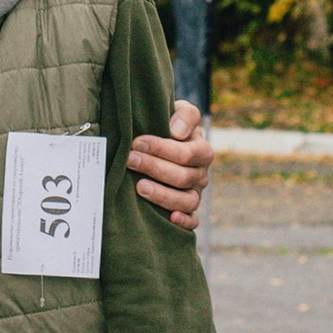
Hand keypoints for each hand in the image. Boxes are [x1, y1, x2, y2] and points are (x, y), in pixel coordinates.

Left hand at [129, 93, 211, 230]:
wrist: (164, 139)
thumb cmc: (170, 125)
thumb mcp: (180, 111)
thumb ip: (185, 115)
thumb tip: (176, 131)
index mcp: (202, 150)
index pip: (186, 153)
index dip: (161, 148)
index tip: (137, 142)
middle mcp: (201, 174)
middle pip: (182, 177)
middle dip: (154, 168)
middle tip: (130, 160)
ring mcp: (195, 193)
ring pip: (187, 201)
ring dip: (162, 195)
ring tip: (139, 187)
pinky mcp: (188, 210)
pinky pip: (193, 221)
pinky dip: (184, 221)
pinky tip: (171, 218)